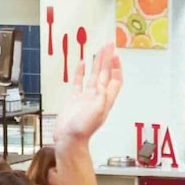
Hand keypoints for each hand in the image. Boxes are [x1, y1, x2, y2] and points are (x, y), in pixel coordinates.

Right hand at [52, 32, 122, 150]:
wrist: (68, 140)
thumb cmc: (82, 130)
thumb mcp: (97, 111)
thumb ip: (101, 96)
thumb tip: (104, 82)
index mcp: (105, 100)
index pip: (115, 79)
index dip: (116, 66)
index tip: (115, 53)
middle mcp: (97, 97)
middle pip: (105, 74)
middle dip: (107, 59)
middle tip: (108, 45)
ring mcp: (85, 98)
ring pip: (93, 76)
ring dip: (96, 63)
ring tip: (99, 50)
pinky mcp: (74, 100)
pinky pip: (78, 83)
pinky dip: (80, 72)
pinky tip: (82, 63)